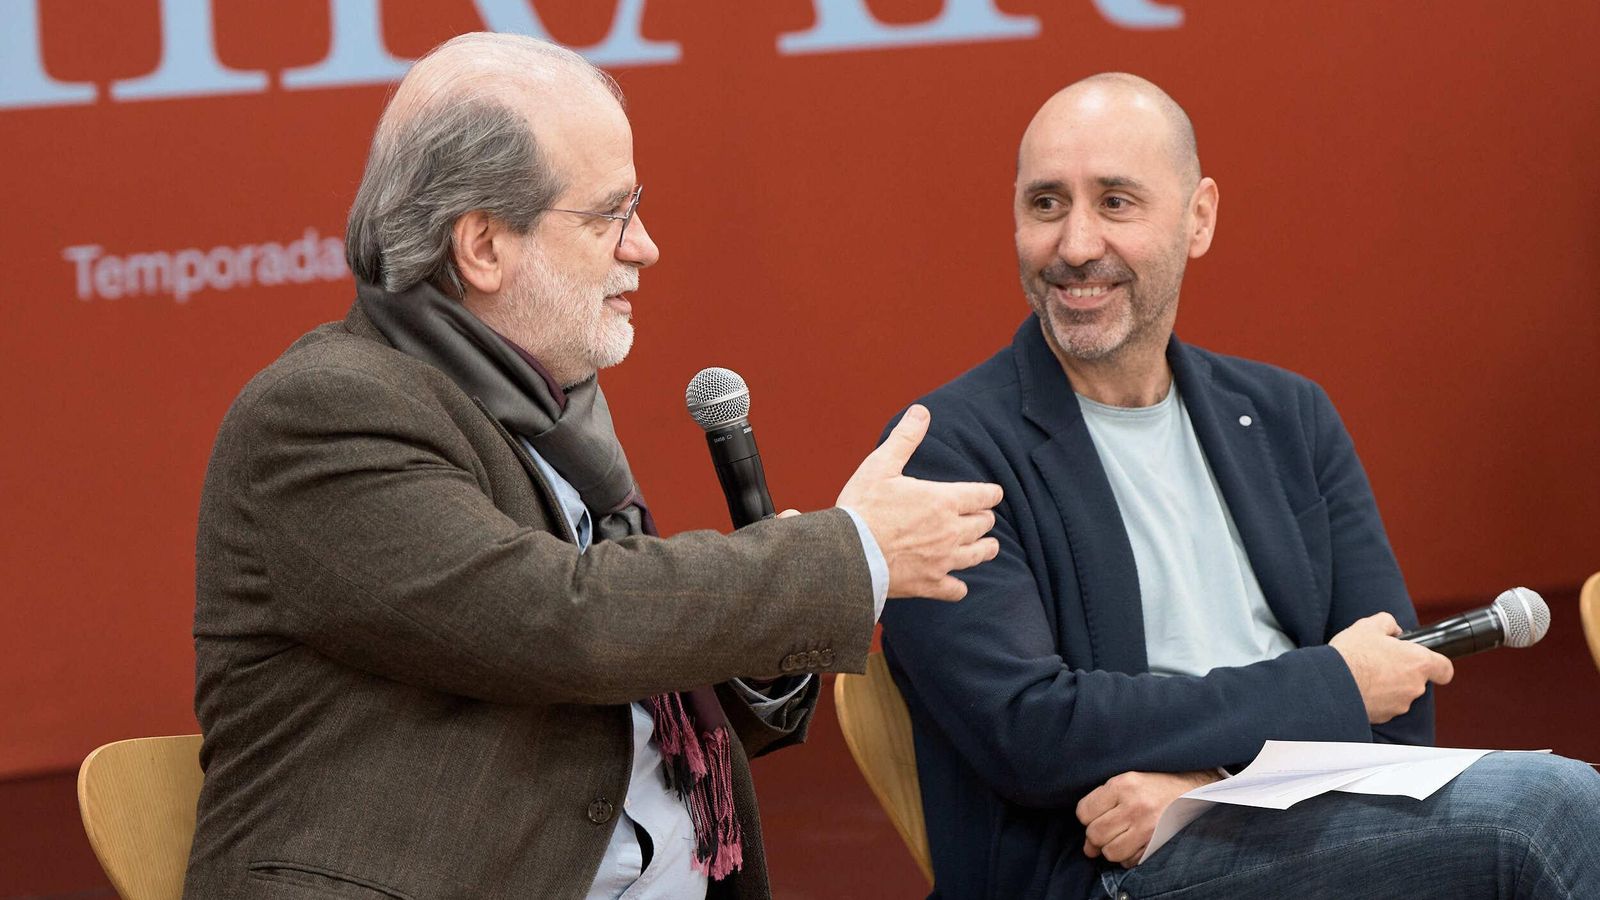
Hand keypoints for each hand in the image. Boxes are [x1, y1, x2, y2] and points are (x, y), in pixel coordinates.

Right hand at [836, 405, 1002, 600]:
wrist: (848, 556)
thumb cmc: (862, 508)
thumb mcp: (881, 465)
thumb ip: (905, 438)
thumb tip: (921, 412)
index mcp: (943, 500)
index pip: (984, 495)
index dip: (991, 493)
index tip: (994, 493)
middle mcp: (951, 531)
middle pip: (984, 524)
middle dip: (985, 518)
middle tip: (982, 516)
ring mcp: (943, 560)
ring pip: (979, 554)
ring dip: (985, 548)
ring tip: (988, 545)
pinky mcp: (931, 584)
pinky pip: (956, 589)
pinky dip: (959, 585)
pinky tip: (957, 583)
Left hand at [1076, 770, 1219, 866]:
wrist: (1194, 791)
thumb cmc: (1155, 785)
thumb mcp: (1127, 780)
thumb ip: (1102, 802)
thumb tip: (1087, 843)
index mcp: (1122, 785)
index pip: (1084, 812)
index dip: (1086, 817)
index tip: (1095, 816)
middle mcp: (1135, 806)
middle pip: (1095, 834)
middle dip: (1095, 837)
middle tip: (1105, 832)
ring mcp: (1148, 827)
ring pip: (1111, 852)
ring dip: (1111, 849)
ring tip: (1119, 838)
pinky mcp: (1158, 843)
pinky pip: (1130, 861)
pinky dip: (1128, 857)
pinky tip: (1134, 844)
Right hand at [1329, 612, 1453, 723]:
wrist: (1331, 682)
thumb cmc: (1353, 654)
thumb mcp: (1369, 625)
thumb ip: (1388, 622)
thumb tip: (1393, 629)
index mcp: (1418, 662)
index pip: (1445, 669)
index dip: (1438, 665)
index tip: (1427, 662)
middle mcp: (1414, 686)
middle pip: (1417, 680)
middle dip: (1401, 671)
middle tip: (1379, 661)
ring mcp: (1400, 704)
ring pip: (1400, 693)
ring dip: (1388, 686)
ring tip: (1365, 675)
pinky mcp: (1384, 716)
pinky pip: (1385, 705)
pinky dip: (1376, 698)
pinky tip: (1359, 688)